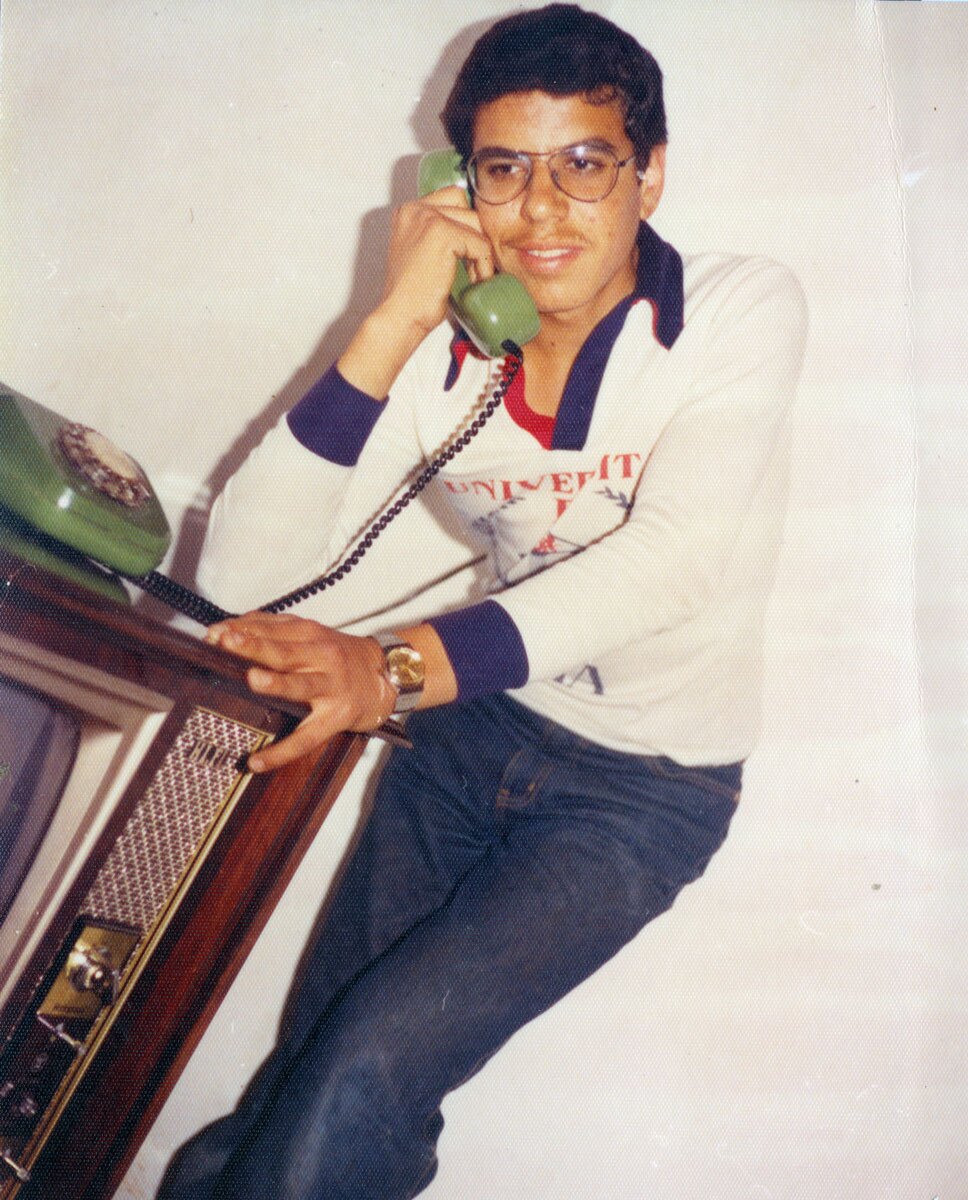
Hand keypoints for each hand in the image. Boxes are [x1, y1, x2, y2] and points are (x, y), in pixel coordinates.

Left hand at [206, 611, 394, 771]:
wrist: (386, 676)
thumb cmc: (340, 657)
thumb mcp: (311, 636)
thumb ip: (272, 631)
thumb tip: (226, 631)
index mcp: (311, 635)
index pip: (273, 629)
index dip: (242, 631)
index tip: (214, 635)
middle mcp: (322, 657)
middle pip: (285, 652)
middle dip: (256, 646)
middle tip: (228, 642)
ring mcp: (331, 687)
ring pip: (301, 685)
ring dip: (278, 683)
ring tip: (255, 681)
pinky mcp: (337, 717)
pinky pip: (307, 737)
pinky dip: (282, 751)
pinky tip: (259, 761)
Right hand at [380, 184, 495, 334]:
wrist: (400, 315)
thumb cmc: (412, 294)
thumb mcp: (422, 252)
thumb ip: (440, 233)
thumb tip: (474, 229)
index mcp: (408, 211)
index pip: (453, 198)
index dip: (466, 226)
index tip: (468, 253)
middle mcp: (416, 209)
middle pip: (467, 208)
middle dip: (476, 237)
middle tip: (474, 266)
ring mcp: (428, 218)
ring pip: (476, 224)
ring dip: (481, 252)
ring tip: (474, 276)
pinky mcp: (443, 233)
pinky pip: (480, 244)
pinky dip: (483, 266)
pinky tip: (474, 282)